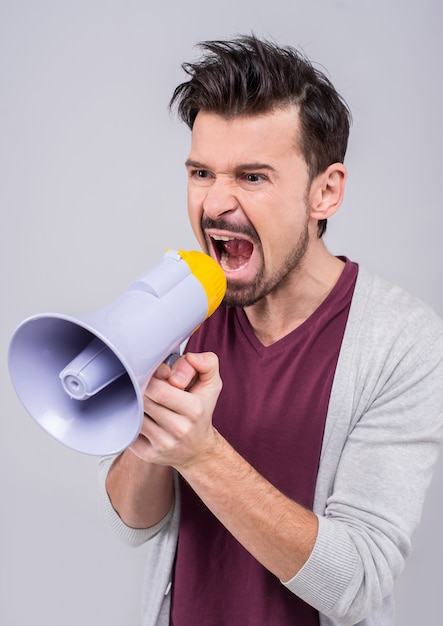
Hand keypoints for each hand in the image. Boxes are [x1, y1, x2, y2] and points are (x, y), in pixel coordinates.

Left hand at [129, 352, 221, 469]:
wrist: (198, 449)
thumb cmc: (201, 411)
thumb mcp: (211, 385)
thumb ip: (207, 364)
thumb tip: (191, 357)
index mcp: (194, 409)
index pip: (158, 390)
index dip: (150, 379)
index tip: (152, 376)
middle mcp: (180, 429)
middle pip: (144, 402)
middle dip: (141, 390)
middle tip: (144, 386)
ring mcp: (163, 444)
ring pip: (135, 416)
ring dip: (135, 405)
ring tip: (143, 400)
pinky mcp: (149, 454)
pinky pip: (130, 432)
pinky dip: (131, 421)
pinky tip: (139, 417)